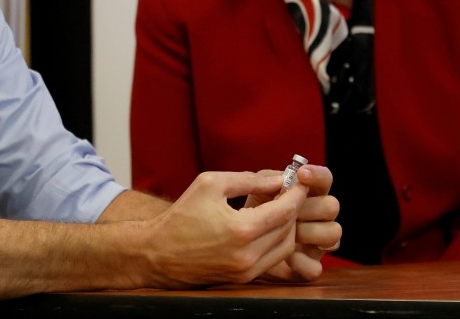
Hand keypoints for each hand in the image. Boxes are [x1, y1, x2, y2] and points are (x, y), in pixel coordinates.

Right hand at [143, 171, 304, 286]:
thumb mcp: (209, 184)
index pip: (285, 210)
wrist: (158, 252)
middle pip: (289, 229)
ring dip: (287, 226)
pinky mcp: (243, 279)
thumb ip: (247, 179)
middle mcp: (248, 255)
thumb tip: (277, 180)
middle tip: (290, 191)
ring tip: (279, 207)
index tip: (300, 181)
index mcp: (241, 229)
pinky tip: (268, 225)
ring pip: (285, 247)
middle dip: (294, 208)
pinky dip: (276, 241)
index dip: (296, 194)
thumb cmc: (181, 215)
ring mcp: (246, 271)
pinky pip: (272, 259)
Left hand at [252, 164, 340, 282]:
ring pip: (333, 233)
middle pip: (331, 205)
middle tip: (286, 210)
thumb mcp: (254, 191)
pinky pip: (316, 267)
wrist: (235, 244)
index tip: (301, 174)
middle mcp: (318, 216)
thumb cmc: (249, 210)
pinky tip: (283, 258)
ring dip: (307, 231)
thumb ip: (266, 180)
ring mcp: (317, 242)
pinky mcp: (308, 266)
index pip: (325, 178)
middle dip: (308, 207)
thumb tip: (280, 179)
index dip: (317, 175)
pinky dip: (300, 262)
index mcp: (308, 193)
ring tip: (280, 233)